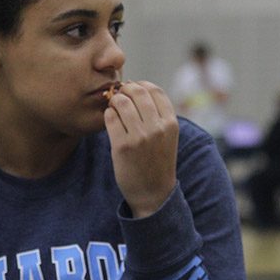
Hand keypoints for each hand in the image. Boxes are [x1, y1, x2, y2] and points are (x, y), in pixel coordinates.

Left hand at [104, 81, 178, 217]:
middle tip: (120, 96)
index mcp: (171, 123)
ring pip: (121, 102)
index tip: (133, 90)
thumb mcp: (168, 137)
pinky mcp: (122, 146)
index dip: (141, 85)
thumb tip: (137, 88)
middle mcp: (157, 128)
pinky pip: (110, 117)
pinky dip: (108, 115)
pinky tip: (111, 121)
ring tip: (114, 108)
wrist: (153, 194)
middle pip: (137, 92)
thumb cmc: (157, 162)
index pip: (155, 90)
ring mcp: (140, 137)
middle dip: (126, 89)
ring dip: (115, 101)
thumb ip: (159, 114)